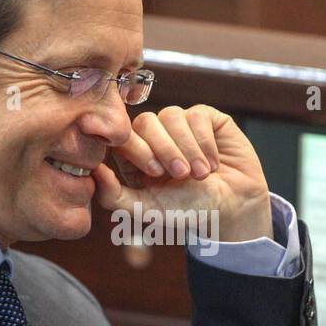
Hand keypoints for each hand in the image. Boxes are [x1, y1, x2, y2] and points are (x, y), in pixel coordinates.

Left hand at [91, 105, 272, 242]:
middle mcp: (155, 136)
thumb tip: (93, 172)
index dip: (137, 149)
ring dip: (187, 148)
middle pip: (146, 121)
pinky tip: (213, 164)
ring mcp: (180, 124)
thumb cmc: (187, 210)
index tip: (154, 173)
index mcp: (135, 155)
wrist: (232, 208)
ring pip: (172, 116)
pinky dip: (205, 143)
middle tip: (179, 175)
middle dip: (163, 149)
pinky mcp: (206, 118)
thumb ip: (115, 197)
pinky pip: (197, 116)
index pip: (123, 137)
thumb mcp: (148, 210)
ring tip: (200, 174)